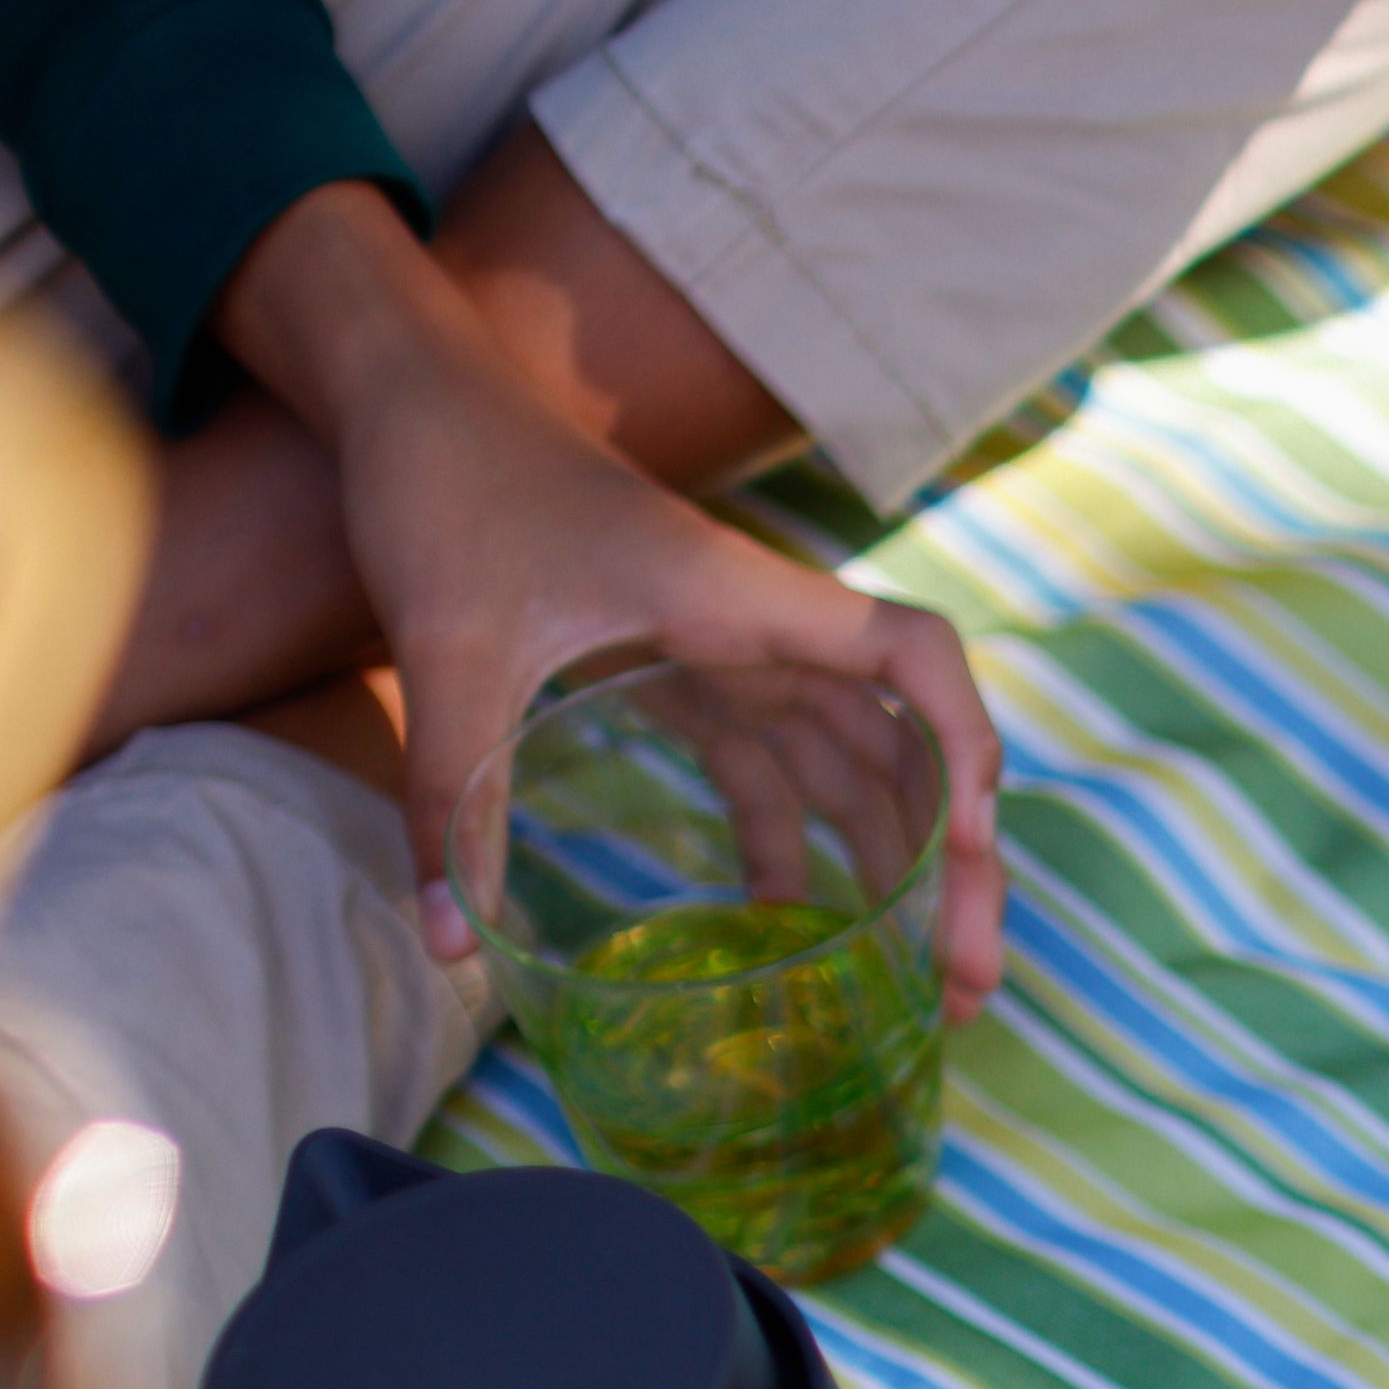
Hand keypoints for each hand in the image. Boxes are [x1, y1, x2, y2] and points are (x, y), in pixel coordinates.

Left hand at [207, 185, 1007, 1017]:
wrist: (413, 404)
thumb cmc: (446, 489)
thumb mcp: (446, 647)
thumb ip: (453, 794)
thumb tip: (451, 946)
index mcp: (742, 600)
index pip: (913, 658)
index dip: (965, 748)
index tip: (976, 852)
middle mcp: (763, 628)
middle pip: (906, 744)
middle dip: (953, 863)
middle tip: (965, 984)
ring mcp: (731, 651)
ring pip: (853, 765)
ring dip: (895, 867)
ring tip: (919, 984)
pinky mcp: (687, 668)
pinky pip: (772, 766)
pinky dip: (794, 840)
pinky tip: (785, 920)